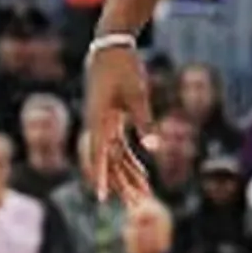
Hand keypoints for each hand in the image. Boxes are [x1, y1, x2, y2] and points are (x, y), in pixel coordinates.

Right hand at [85, 43, 153, 202]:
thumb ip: (145, 121)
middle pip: (110, 161)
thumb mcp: (138, 94)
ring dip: (128, 175)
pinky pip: (120, 147)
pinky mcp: (111, 120)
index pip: (100, 154)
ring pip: (115, 157)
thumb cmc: (124, 68)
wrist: (110, 47)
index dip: (101, 177)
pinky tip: (141, 173)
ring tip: (144, 195)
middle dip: (123, 184)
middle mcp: (98, 126)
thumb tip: (154, 148)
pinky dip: (130, 160)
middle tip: (137, 205)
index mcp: (100, 120)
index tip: (101, 197)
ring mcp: (103, 124)